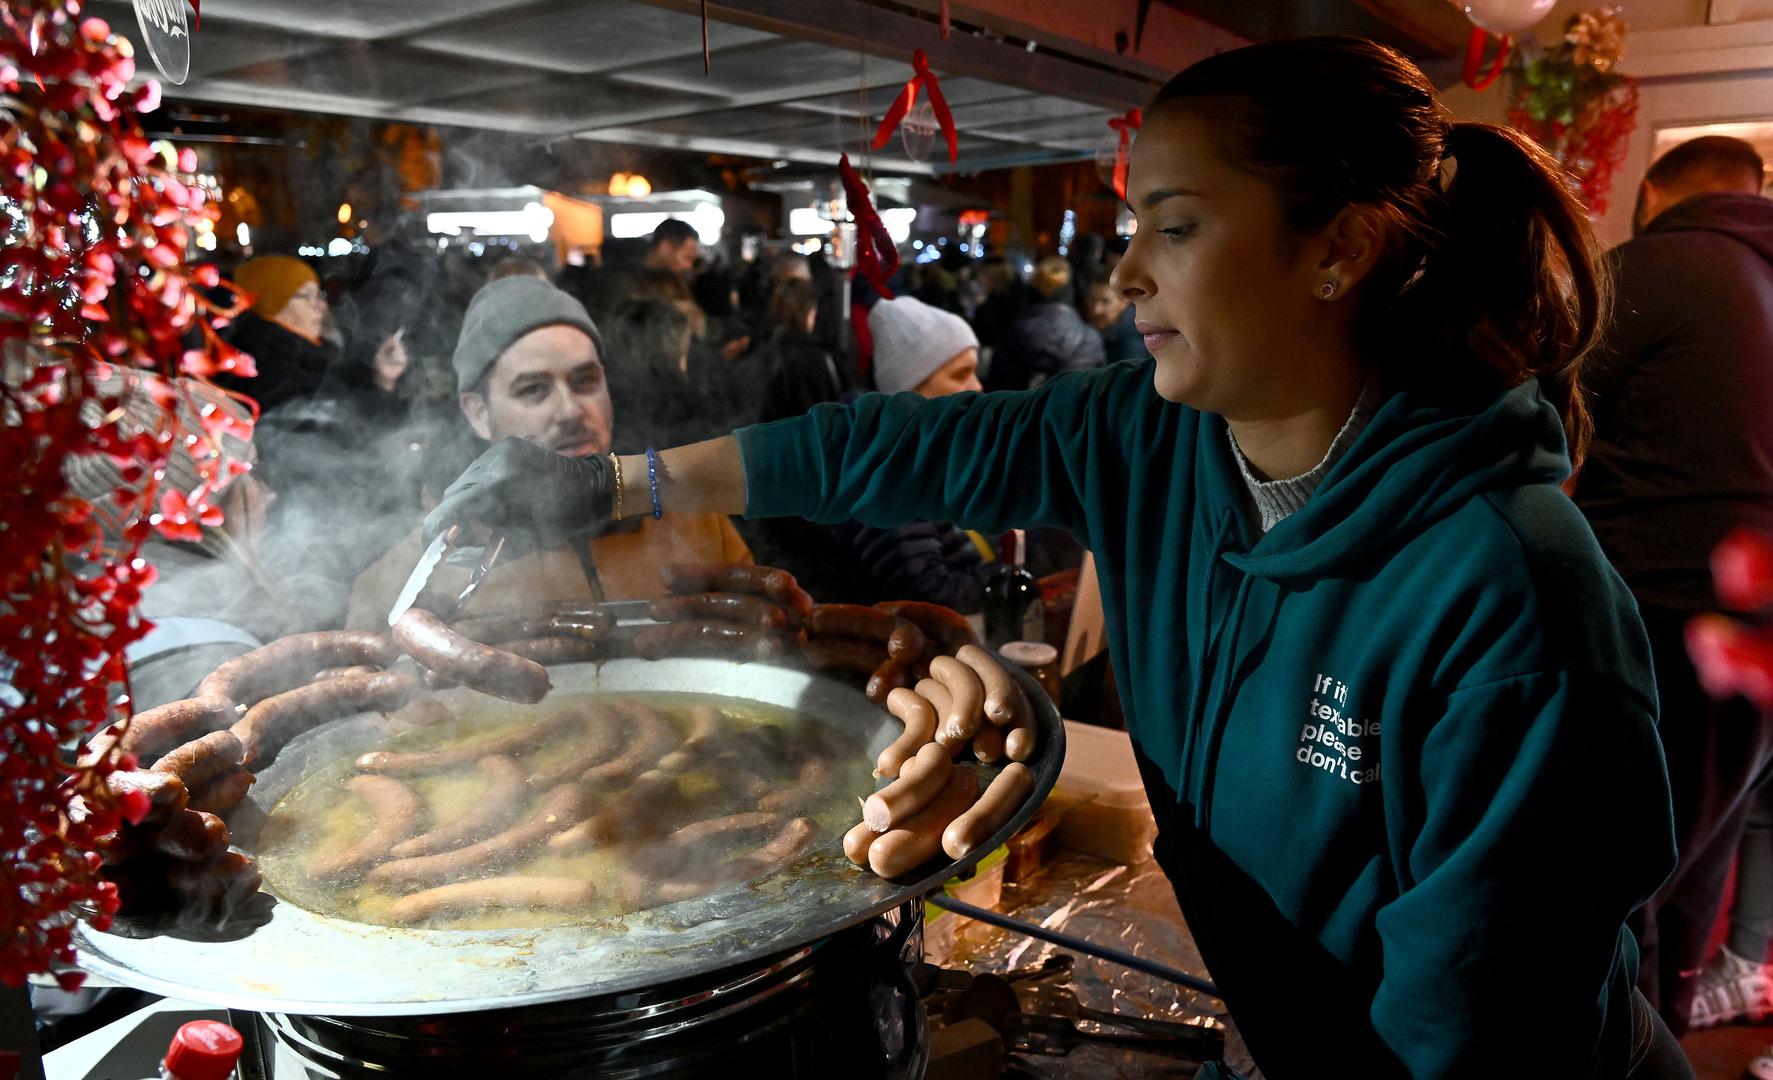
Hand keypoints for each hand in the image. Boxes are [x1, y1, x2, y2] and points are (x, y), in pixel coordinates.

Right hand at [423, 437, 613, 542]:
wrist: (592, 487)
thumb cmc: (563, 521)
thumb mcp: (522, 541)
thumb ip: (483, 547)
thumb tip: (452, 555)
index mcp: (497, 488)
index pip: (450, 508)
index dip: (433, 527)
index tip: (428, 542)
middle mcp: (492, 463)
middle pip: (454, 493)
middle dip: (454, 516)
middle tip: (463, 535)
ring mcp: (499, 449)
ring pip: (465, 479)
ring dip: (468, 499)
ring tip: (487, 515)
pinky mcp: (506, 443)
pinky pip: (481, 468)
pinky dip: (482, 484)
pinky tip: (499, 496)